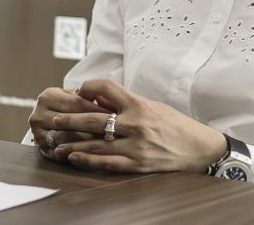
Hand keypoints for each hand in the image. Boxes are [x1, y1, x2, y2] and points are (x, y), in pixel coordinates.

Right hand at [28, 87, 110, 161]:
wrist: (56, 121)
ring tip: (108, 141)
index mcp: (47, 96)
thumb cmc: (75, 106)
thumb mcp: (79, 97)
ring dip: (87, 141)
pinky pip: (62, 153)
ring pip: (66, 138)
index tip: (116, 114)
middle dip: (94, 125)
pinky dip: (78, 153)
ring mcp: (37, 134)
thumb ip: (91, 96)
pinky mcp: (42, 150)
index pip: (76, 103)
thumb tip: (111, 101)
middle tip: (115, 130)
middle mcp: (38, 115)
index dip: (97, 109)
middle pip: (70, 121)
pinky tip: (95, 153)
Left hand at [49, 78, 227, 173]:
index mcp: (140, 105)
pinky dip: (87, 160)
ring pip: (95, 144)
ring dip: (72, 143)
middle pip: (94, 119)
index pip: (107, 88)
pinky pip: (106, 163)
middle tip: (55, 119)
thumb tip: (99, 100)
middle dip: (70, 119)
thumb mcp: (153, 106)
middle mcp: (136, 124)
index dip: (89, 87)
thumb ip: (127, 103)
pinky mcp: (137, 164)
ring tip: (56, 143)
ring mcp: (136, 146)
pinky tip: (74, 157)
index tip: (78, 91)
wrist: (199, 147)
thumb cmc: (176, 125)